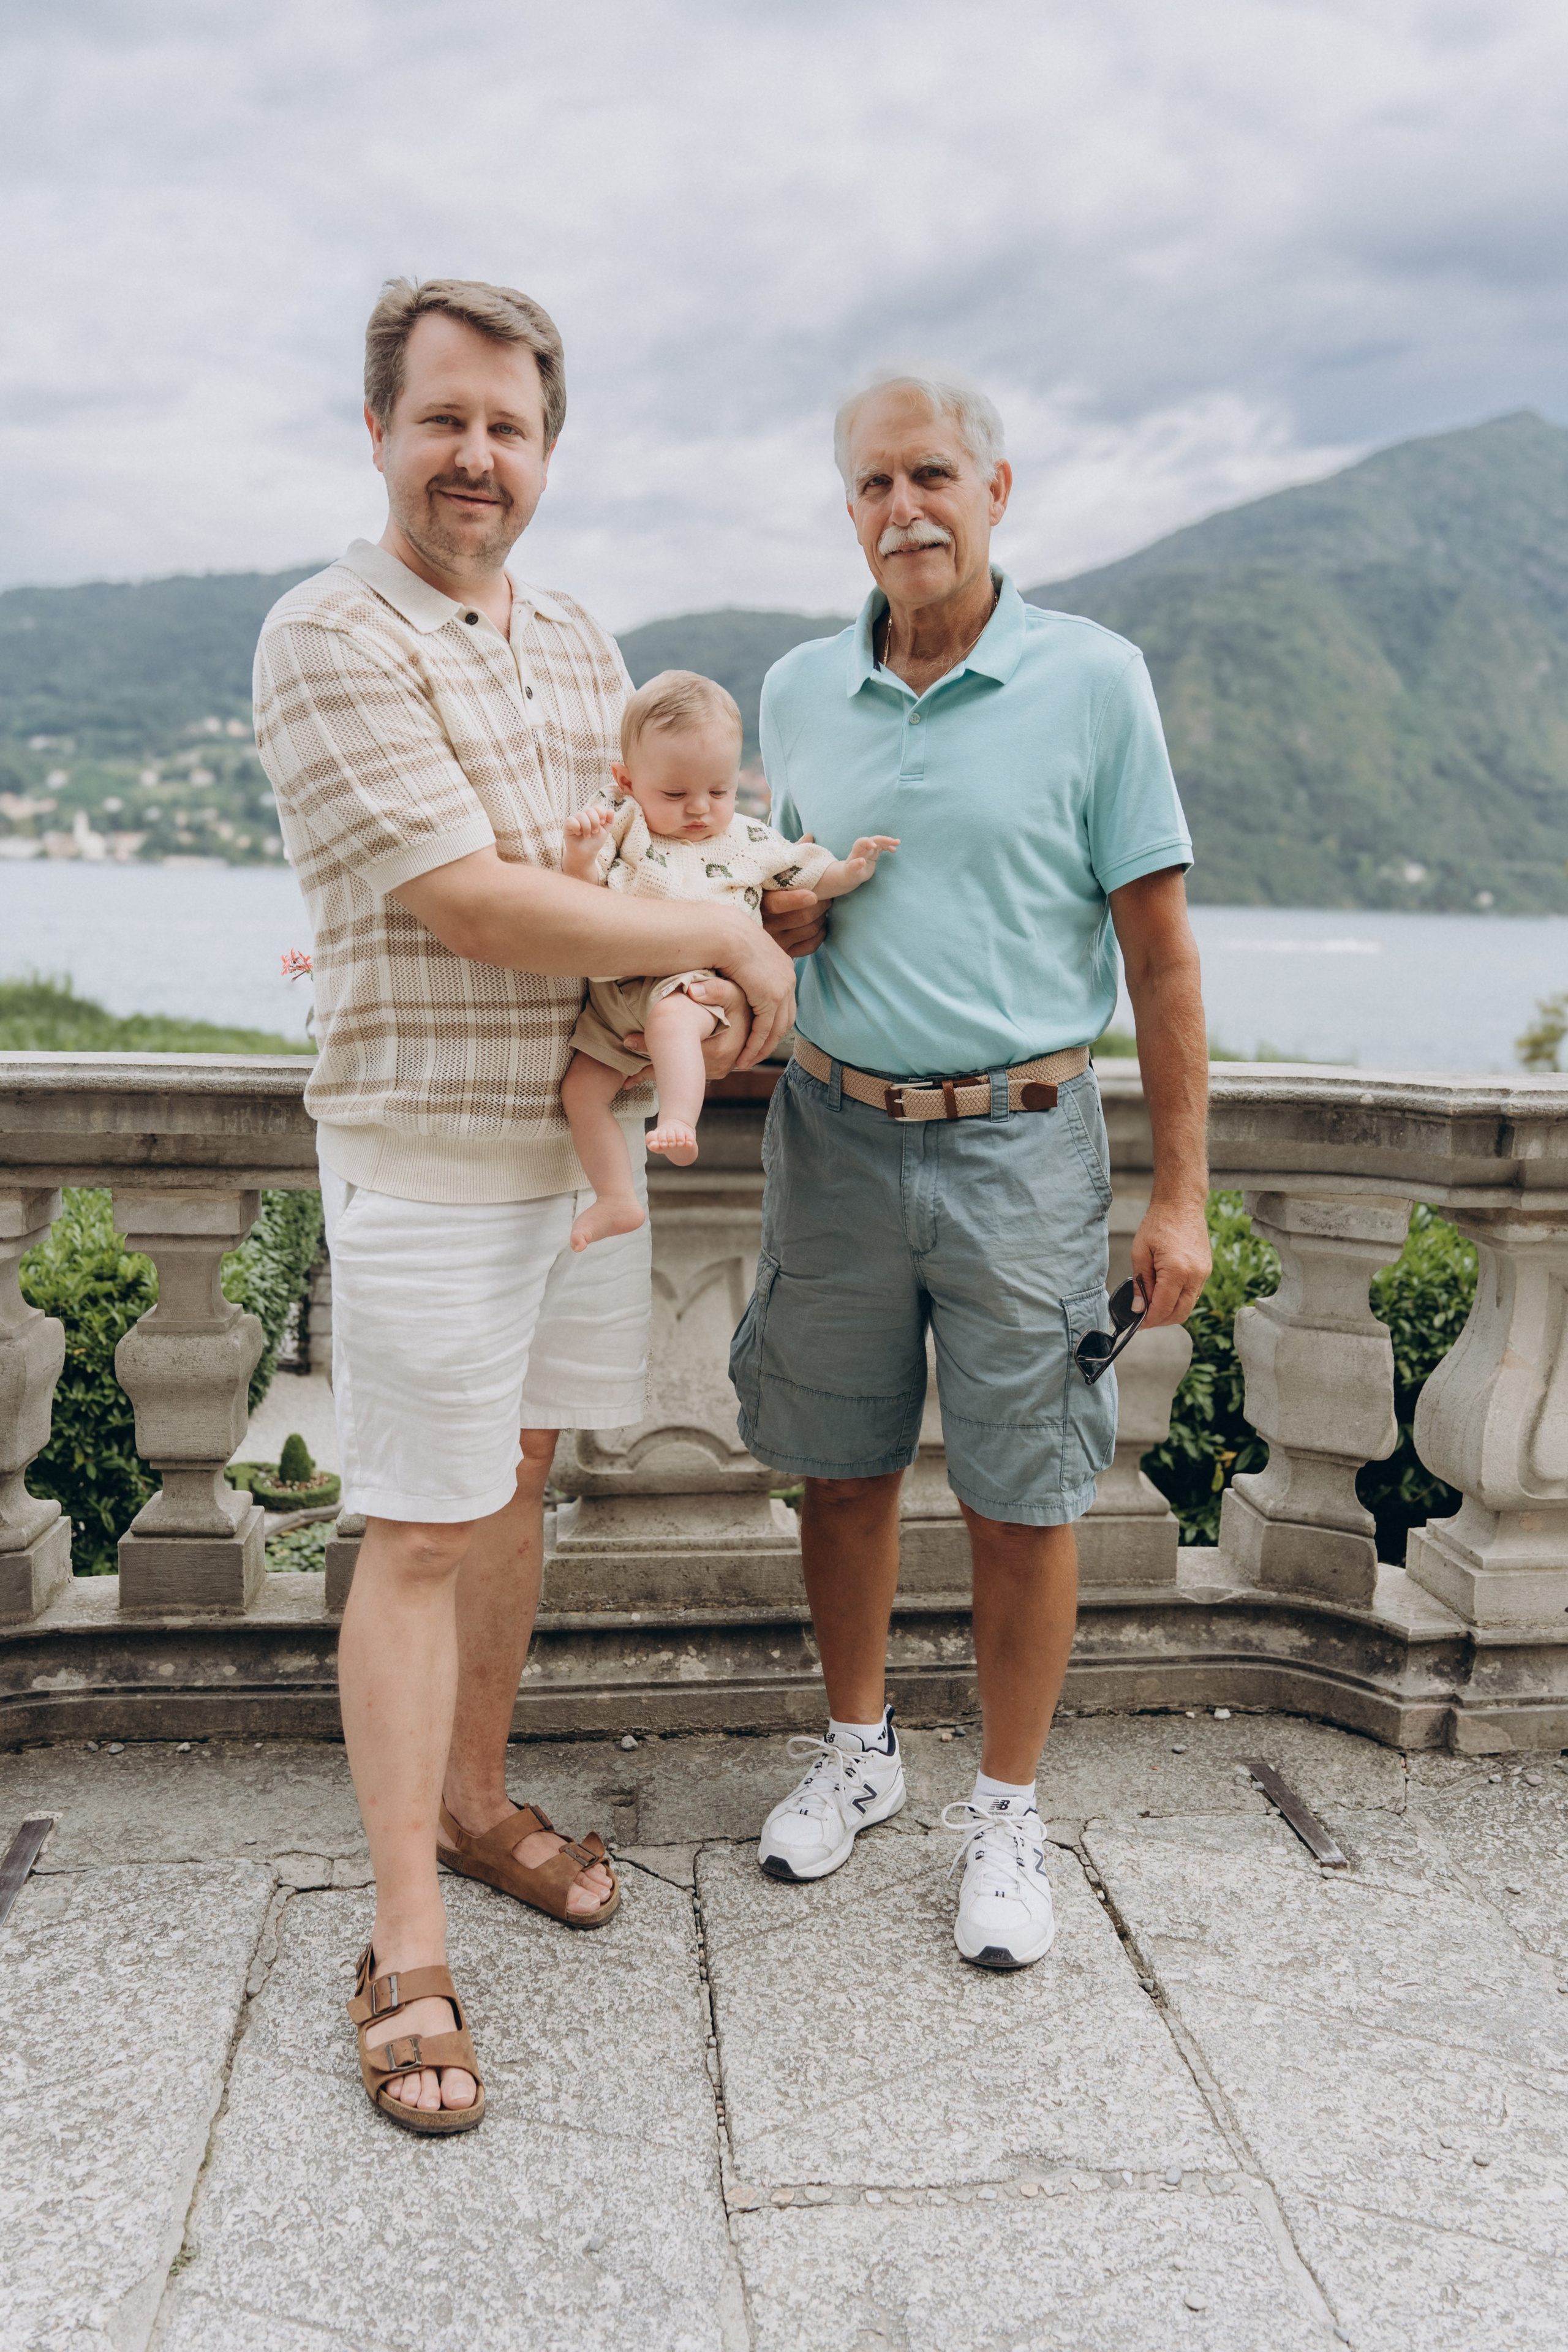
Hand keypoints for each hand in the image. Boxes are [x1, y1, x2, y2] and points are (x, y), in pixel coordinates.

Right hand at [562, 803, 614, 879]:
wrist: (586, 853)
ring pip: (581, 815)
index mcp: (593, 815)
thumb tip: (611, 810)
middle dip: (595, 822)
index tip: (602, 823)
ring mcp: (575, 819)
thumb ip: (609, 820)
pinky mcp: (567, 824)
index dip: (601, 813)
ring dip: (587, 828)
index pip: (597, 807)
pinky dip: (576, 828)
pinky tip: (578, 833)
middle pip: (590, 810)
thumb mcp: (605, 831)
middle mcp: (584, 815)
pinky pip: (571, 820)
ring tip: (587, 836)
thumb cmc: (595, 842)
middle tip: (594, 832)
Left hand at [623, 980, 747, 1079]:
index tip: (629, 1042)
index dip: (652, 1049)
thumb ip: (715, 990)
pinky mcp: (713, 1071)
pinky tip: (642, 1078)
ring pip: (681, 1076)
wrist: (756, 1014)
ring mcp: (717, 1070)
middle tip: (624, 1068)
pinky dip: (667, 1075)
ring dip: (657, 1073)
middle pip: (678, 1069)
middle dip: (649, 1067)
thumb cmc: (741, 1001)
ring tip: (629, 1076)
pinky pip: (687, 1076)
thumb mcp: (732, 991)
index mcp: (720, 1050)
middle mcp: (719, 1066)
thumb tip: (691, 991)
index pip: (680, 1053)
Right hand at [709, 915, 796, 1067]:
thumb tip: (732, 976)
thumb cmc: (718, 939)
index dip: (770, 1023)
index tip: (755, 1038)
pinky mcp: (772, 996)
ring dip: (762, 1048)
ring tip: (746, 1062)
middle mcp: (788, 975)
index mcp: (782, 964)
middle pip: (784, 1017)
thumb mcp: (736, 954)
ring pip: (777, 1028)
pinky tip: (743, 1057)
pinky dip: (755, 1046)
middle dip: (769, 1041)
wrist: (720, 930)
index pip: (782, 1002)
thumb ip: (741, 969)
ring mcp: (783, 986)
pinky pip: (765, 1029)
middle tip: (753, 1057)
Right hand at [761, 833, 826, 955]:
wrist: (740, 932)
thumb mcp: (769, 875)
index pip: (777, 904)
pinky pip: (810, 946)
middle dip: (822, 904)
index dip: (796, 900)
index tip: (813, 895)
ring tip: (824, 909)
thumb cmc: (761, 892)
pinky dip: (820, 935)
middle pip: (803, 916)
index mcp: (758, 902)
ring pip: (810, 930)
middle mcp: (764, 925)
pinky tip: (820, 926)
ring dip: (823, 918)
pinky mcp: (783, 954)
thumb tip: (809, 837)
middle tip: (828, 896)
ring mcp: (774, 942)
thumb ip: (788, 857)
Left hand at [841, 834, 898, 884]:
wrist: (851, 875)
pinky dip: (888, 847)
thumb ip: (855, 866)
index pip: (862, 842)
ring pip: (879, 842)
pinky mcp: (873, 853)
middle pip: (874, 839)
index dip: (868, 842)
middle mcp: (863, 848)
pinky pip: (882, 847)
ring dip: (888, 841)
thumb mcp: (851, 872)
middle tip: (894, 842)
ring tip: (898, 843)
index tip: (875, 846)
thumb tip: (861, 861)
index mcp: (857, 851)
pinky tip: (894, 850)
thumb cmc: (850, 874)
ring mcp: (869, 850)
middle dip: (883, 840)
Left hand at [1130, 1198, 1211, 1328]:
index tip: (1138, 1324)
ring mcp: (1204, 1273)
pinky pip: (1194, 1294)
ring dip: (1171, 1310)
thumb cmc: (1159, 1223)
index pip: (1164, 1308)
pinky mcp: (1206, 1270)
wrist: (1181, 1204)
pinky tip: (1164, 1292)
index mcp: (1177, 1271)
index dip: (1150, 1320)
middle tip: (1144, 1318)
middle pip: (1180, 1313)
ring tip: (1152, 1304)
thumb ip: (1141, 1284)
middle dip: (1161, 1320)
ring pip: (1188, 1306)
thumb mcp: (1140, 1253)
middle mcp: (1195, 1275)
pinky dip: (1179, 1299)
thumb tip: (1139, 1308)